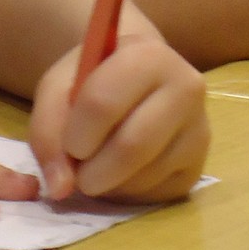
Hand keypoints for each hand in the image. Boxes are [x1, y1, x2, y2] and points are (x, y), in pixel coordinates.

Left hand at [28, 33, 209, 202]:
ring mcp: (199, 128)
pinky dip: (127, 193)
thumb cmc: (92, 79)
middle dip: (93, 172)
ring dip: (109, 185)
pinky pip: (159, 193)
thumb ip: (48, 130)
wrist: (134, 79)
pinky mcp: (200, 164)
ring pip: (146, 174)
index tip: (68, 147)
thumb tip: (60, 188)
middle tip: (76, 176)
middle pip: (133, 146)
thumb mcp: (58, 88)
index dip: (76, 135)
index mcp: (147, 56)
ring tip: (94, 168)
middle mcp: (186, 88)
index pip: (103, 104)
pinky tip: (117, 175)